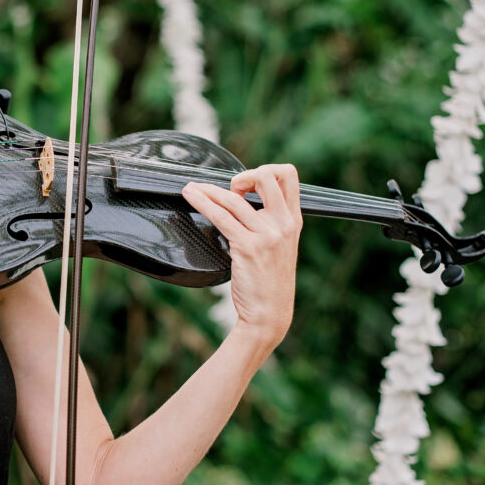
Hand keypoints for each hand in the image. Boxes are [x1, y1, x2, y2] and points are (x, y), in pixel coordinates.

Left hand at [181, 164, 301, 345]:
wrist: (270, 314)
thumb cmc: (269, 281)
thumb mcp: (279, 246)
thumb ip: (269, 222)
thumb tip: (241, 200)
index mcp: (293, 220)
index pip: (288, 176)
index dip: (265, 170)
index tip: (247, 186)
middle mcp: (283, 224)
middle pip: (265, 176)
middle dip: (242, 176)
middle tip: (227, 189)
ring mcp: (267, 235)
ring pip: (234, 199)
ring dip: (207, 190)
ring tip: (191, 189)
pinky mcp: (248, 247)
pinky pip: (221, 217)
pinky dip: (202, 203)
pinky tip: (191, 198)